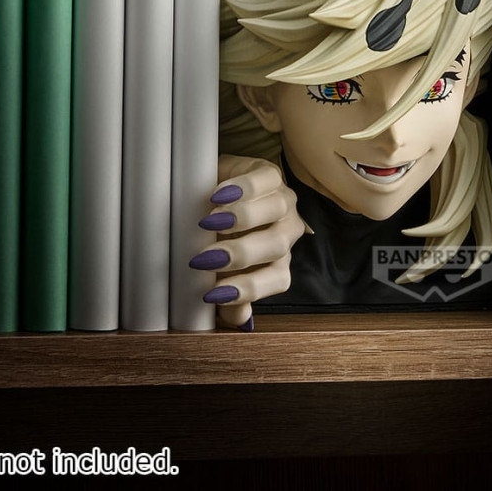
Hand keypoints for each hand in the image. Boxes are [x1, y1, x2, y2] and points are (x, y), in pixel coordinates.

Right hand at [189, 154, 304, 330]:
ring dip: (243, 218)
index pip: (277, 279)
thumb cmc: (217, 236)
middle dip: (241, 254)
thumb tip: (238, 320)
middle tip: (205, 258)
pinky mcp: (271, 172)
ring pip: (276, 210)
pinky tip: (218, 195)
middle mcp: (286, 230)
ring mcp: (283, 199)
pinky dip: (244, 187)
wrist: (211, 191)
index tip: (212, 294)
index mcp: (279, 259)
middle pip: (277, 245)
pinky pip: (266, 178)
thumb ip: (229, 294)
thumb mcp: (218, 267)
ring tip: (210, 223)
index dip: (249, 290)